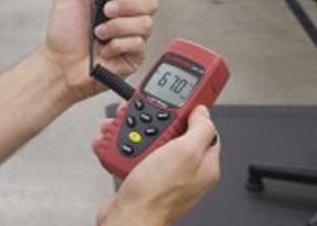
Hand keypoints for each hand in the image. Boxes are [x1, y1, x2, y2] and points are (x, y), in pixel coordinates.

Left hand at [43, 0, 160, 100]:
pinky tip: (105, 48)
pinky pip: (139, 44)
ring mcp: (133, 35)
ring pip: (146, 23)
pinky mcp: (135, 55)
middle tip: (105, 10)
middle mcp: (129, 15)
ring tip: (99, 33)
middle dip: (126, 5)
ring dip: (118, 27)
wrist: (60, 65)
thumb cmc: (63, 34)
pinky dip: (118, 45)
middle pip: (151, 1)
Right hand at [97, 106, 222, 225]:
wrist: (127, 219)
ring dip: (131, 132)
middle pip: (173, 132)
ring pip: (149, 142)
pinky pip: (132, 156)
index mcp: (204, 165)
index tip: (180, 103)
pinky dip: (120, 147)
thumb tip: (204, 112)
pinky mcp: (142, 180)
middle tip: (141, 116)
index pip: (205, 130)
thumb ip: (201, 128)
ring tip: (120, 128)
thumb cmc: (156, 194)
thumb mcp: (187, 152)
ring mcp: (163, 176)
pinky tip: (111, 144)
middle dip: (153, 121)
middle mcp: (186, 171)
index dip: (192, 114)